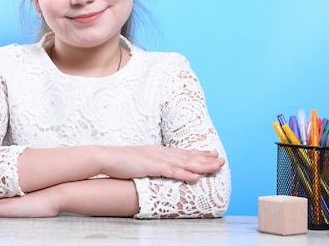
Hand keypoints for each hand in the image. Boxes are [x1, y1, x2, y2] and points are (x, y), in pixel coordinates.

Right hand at [102, 146, 224, 181]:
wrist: (106, 157)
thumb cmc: (121, 161)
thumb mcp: (141, 161)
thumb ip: (152, 163)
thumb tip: (161, 168)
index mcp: (159, 151)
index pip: (183, 153)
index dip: (199, 154)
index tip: (213, 154)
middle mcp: (161, 152)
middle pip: (188, 156)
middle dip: (206, 159)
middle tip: (221, 160)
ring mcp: (157, 158)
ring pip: (184, 163)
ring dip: (202, 165)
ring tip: (216, 167)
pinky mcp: (152, 166)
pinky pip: (172, 171)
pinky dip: (185, 173)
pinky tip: (196, 177)